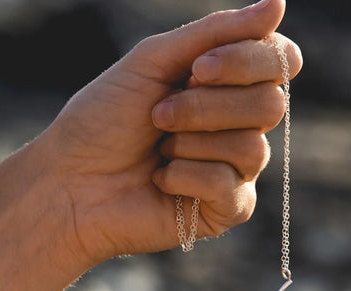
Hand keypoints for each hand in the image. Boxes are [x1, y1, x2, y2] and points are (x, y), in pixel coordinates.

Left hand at [42, 0, 301, 263]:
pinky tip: (160, 181)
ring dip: (192, 143)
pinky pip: (231, 186)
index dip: (248, 61)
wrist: (71, 182)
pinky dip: (186, 177)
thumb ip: (215, 33)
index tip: (197, 67)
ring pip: (253, 149)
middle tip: (159, 114)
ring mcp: (235, 170)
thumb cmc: (104, 120)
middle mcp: (238, 127)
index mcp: (226, 88)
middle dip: (207, 106)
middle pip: (270, 105)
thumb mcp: (153, 62)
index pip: (279, 64)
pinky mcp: (226, 209)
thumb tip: (278, 4)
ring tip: (158, 150)